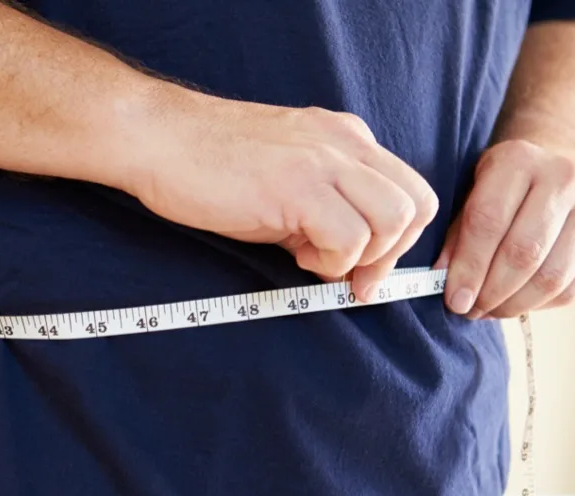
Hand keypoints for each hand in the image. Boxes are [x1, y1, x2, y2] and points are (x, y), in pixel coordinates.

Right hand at [124, 88, 437, 300]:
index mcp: (345, 139)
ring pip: (393, 220)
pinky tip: (294, 256)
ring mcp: (324, 162)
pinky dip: (330, 262)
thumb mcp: (284, 180)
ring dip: (360, 257)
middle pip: (416, 205)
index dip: (398, 241)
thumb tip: (346, 261)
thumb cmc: (209, 165)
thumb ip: (321, 209)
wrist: (158, 139)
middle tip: (350, 278)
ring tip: (312, 259)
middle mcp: (345, 144)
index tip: (362, 270)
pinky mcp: (298, 186)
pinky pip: (350, 238)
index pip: (410, 191)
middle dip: (390, 255)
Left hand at [438, 138, 574, 318]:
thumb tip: (451, 289)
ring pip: (552, 277)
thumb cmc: (503, 190)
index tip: (455, 300)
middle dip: (491, 292)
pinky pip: (574, 288)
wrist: (558, 165)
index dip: (469, 268)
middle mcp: (563, 177)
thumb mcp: (471, 195)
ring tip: (492, 310)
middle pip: (524, 253)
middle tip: (471, 310)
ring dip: (515, 305)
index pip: (488, 222)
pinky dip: (541, 305)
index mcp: (518, 160)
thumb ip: (457, 238)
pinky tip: (519, 303)